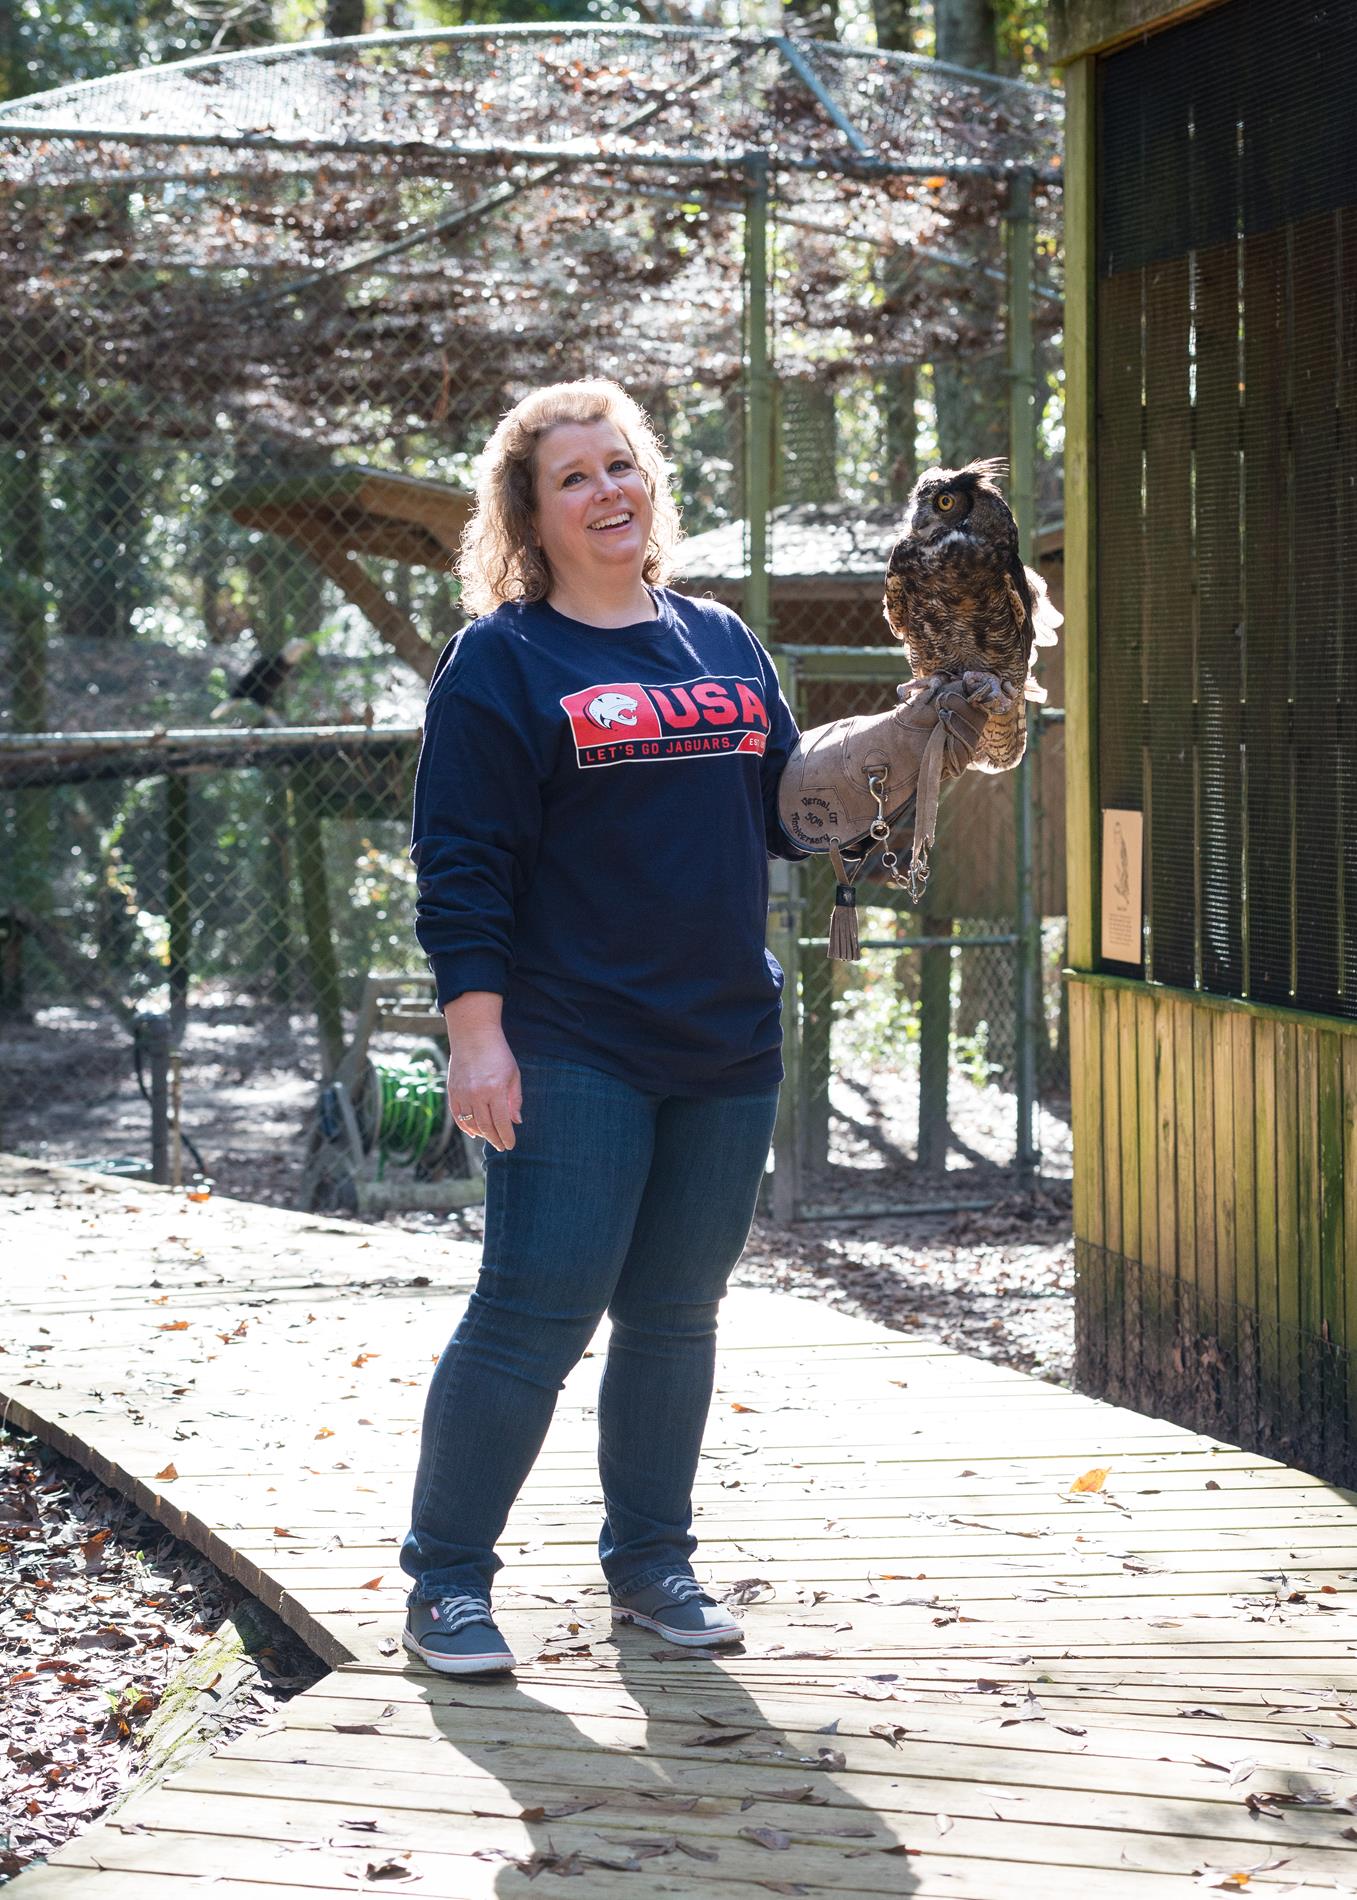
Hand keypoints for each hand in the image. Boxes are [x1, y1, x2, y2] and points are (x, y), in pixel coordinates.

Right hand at [443, 993, 521, 1151]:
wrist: (473, 1034)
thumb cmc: (498, 1053)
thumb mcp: (513, 1074)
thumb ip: (515, 1099)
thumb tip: (516, 1122)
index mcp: (495, 1090)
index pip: (502, 1122)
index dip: (507, 1137)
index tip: (510, 1145)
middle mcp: (477, 1094)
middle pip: (486, 1126)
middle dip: (495, 1139)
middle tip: (501, 1147)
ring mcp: (462, 1093)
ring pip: (471, 1123)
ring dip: (481, 1134)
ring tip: (490, 1138)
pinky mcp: (452, 1090)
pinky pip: (457, 1115)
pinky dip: (464, 1126)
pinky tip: (473, 1132)